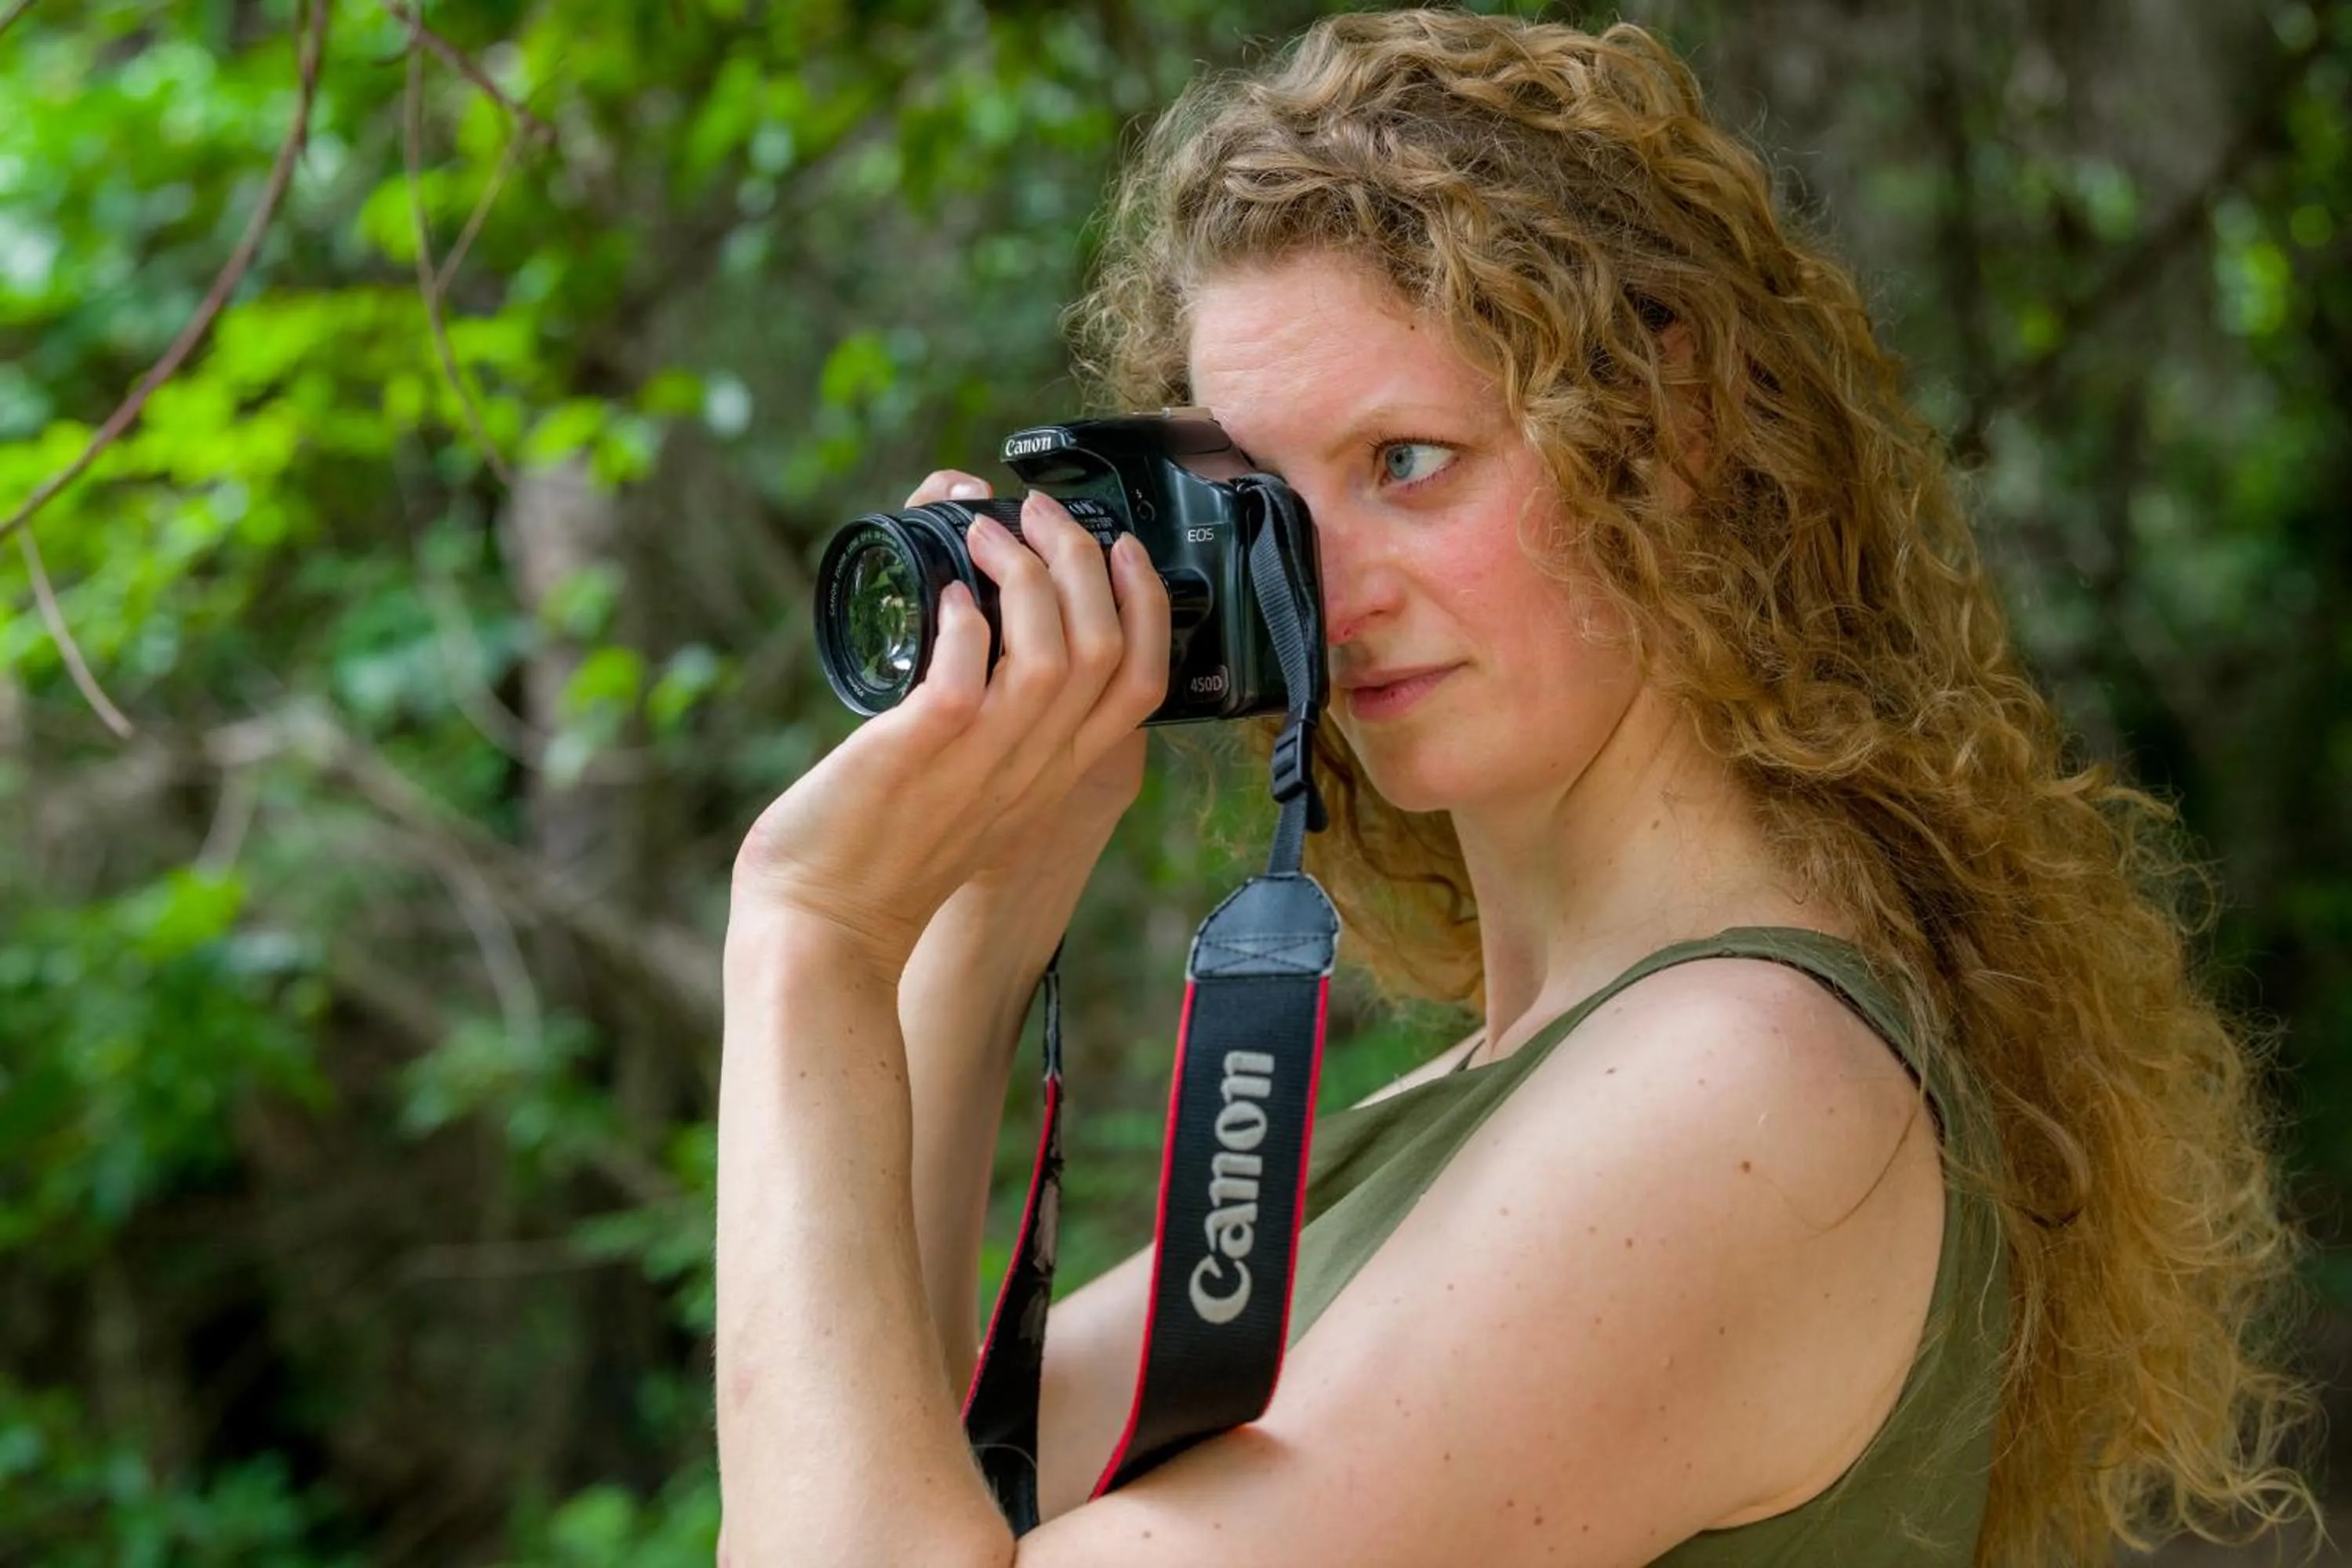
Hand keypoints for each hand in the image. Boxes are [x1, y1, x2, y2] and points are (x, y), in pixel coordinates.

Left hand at [731, 471, 1169, 971]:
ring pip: (1056, 652)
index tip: (1119, 547)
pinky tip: (945, 593)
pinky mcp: (920, 748)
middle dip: (1085, 560)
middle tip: (1039, 512)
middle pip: (1109, 648)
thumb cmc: (884, 855)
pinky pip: (967, 669)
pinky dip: (964, 617)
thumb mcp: (977, 794)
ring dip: (1028, 572)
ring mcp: (981, 759)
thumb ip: (1001, 734)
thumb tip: (992, 641)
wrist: (824, 926)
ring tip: (985, 531)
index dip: (1147, 602)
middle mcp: (1032, 767)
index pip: (1144, 680)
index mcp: (1054, 775)